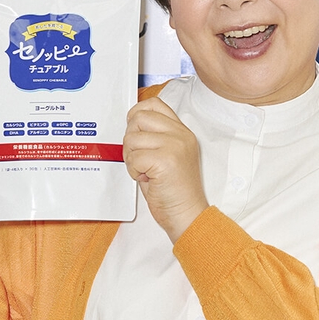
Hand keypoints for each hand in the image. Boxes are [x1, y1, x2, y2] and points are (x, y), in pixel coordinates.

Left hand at [124, 98, 208, 242]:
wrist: (187, 215)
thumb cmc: (173, 191)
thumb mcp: (169, 155)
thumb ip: (155, 137)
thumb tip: (131, 124)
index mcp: (182, 131)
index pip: (154, 104)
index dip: (137, 114)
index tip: (135, 132)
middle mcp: (181, 134)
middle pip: (138, 118)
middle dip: (131, 139)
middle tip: (140, 158)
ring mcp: (174, 146)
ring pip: (132, 138)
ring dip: (131, 157)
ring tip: (145, 171)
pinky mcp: (165, 160)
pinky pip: (134, 157)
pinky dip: (134, 170)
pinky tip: (147, 179)